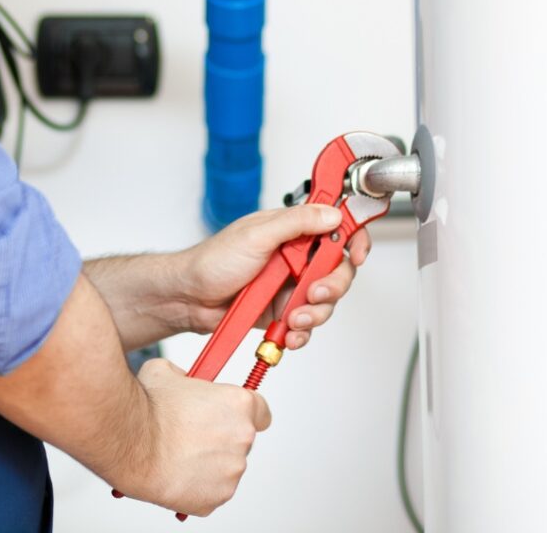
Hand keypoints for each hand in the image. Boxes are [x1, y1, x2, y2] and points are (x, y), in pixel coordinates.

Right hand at [122, 357, 270, 515]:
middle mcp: (242, 437)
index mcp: (239, 404)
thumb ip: (186, 376)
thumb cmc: (150, 408)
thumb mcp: (167, 371)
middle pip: (241, 439)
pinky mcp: (216, 497)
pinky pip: (212, 489)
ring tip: (179, 451)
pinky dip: (198, 484)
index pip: (261, 411)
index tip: (232, 415)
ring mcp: (231, 471)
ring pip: (225, 466)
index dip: (245, 412)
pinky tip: (177, 470)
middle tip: (194, 433)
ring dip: (209, 460)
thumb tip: (184, 380)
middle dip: (221, 436)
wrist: (131, 441)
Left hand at [178, 205, 370, 350]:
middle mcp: (294, 255)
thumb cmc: (212, 260)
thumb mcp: (256, 235)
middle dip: (332, 285)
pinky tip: (289, 332)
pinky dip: (301, 331)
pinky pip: (306, 322)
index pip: (334, 225)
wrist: (189, 298)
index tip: (357, 253)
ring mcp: (289, 284)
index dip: (352, 237)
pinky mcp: (282, 309)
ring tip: (292, 317)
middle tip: (315, 293)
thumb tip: (331, 213)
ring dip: (314, 312)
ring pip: (324, 300)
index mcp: (290, 228)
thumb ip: (296, 223)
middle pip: (337, 269)